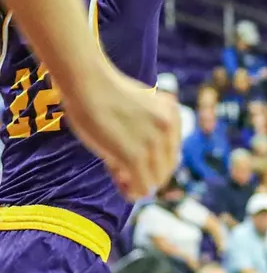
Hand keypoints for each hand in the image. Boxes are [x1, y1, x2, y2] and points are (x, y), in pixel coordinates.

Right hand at [64, 69, 180, 201]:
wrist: (87, 81)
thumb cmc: (100, 90)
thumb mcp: (135, 105)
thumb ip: (146, 125)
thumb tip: (139, 155)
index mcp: (172, 113)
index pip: (171, 150)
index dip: (152, 160)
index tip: (129, 156)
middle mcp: (169, 128)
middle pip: (167, 168)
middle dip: (146, 172)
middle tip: (121, 168)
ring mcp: (154, 143)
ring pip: (156, 181)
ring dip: (136, 181)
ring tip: (116, 170)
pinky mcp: (136, 156)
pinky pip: (143, 188)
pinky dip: (132, 191)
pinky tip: (118, 181)